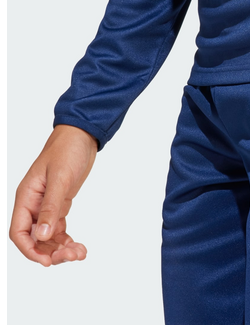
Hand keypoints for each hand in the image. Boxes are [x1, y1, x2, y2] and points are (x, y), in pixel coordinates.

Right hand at [10, 125, 97, 265]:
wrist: (81, 135)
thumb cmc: (67, 150)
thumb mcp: (60, 178)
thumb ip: (51, 206)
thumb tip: (42, 235)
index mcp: (26, 197)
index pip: (19, 232)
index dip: (30, 250)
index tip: (47, 262)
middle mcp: (33, 204)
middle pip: (34, 238)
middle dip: (50, 251)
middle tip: (72, 256)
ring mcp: (46, 204)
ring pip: (47, 236)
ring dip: (61, 247)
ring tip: (80, 252)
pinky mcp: (59, 203)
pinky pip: (58, 228)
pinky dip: (67, 239)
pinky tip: (78, 245)